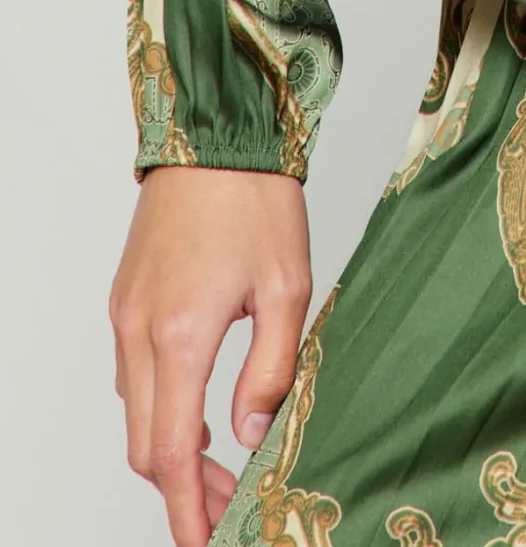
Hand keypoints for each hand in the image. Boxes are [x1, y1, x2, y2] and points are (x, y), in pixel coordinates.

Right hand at [110, 167, 311, 546]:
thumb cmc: (257, 199)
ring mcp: (126, 315)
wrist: (214, 132)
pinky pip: (135, 372)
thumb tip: (250, 436)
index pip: (170, 456)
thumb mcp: (288, 286)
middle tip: (228, 506)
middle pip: (145, 446)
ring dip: (171, 447)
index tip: (207, 541)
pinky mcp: (126, 297)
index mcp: (179, 337)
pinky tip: (199, 404)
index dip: (187, 510)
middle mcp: (139, 333)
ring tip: (223, 461)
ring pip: (137, 411)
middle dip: (183, 489)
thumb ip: (270, 370)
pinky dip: (161, 404)